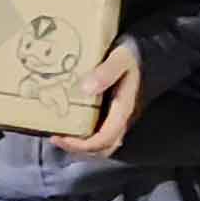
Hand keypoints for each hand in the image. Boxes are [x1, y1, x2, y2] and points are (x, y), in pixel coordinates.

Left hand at [52, 38, 148, 157]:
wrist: (142, 52)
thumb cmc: (131, 55)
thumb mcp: (120, 58)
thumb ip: (106, 72)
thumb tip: (85, 89)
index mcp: (124, 109)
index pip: (105, 139)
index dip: (82, 145)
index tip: (61, 138)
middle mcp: (122, 118)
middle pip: (103, 147)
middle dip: (78, 148)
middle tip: (56, 138)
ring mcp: (117, 117)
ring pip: (102, 143)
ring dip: (81, 144)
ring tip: (60, 134)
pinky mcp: (112, 113)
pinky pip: (99, 132)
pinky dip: (84, 135)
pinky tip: (70, 124)